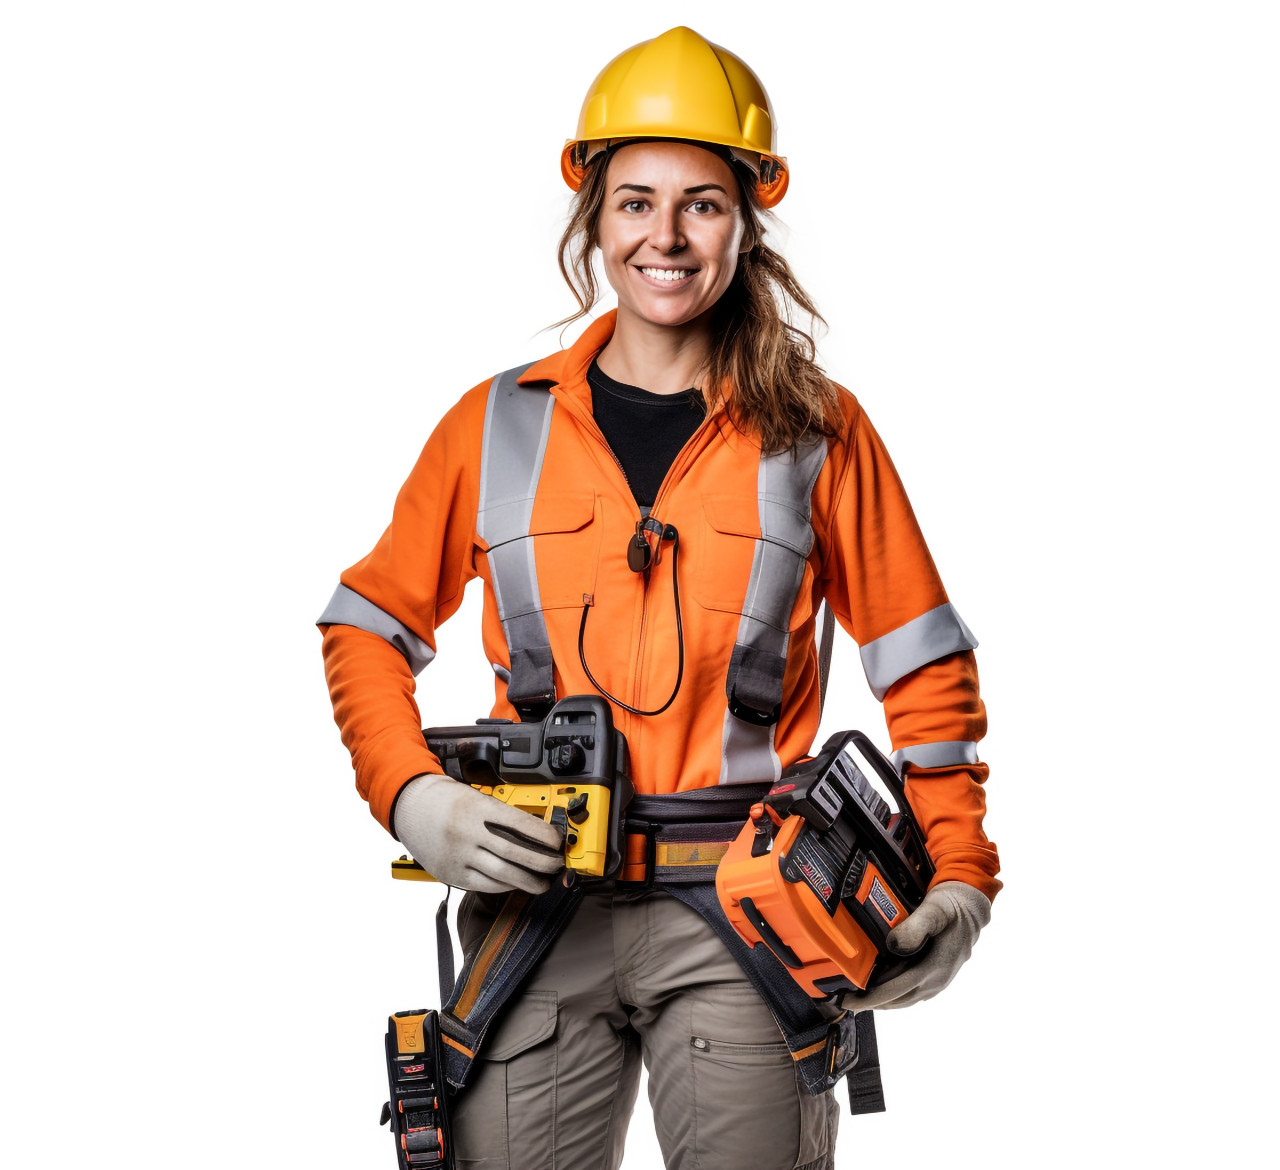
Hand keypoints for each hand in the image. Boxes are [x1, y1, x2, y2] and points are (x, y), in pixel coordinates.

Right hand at [392, 774, 565, 894]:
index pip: (520, 825)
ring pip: (501, 874)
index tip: (557, 842)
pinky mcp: (450, 874)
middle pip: (514, 853)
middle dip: (542, 863)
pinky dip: (504, 886)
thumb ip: (500, 814)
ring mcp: (458, 856)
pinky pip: (484, 885)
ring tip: (542, 882)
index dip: (544, 836)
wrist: (409, 806)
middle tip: (556, 865)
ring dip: (527, 881)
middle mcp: (467, 833)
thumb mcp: (475, 796)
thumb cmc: (445, 798)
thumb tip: (533, 831)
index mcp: (477, 809)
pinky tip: (515, 883)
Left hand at [839, 881, 990, 1011]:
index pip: (895, 990)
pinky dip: (894, 995)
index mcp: (933, 968)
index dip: (870, 997)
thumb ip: (915, 928)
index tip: (848, 1000)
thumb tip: (893, 945)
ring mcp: (937, 982)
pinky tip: (880, 988)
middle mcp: (935, 980)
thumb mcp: (933, 911)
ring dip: (881, 1001)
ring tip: (858, 997)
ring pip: (904, 999)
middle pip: (897, 999)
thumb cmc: (951, 908)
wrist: (971, 910)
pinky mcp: (936, 978)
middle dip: (870, 1002)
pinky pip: (911, 993)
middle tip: (845, 999)